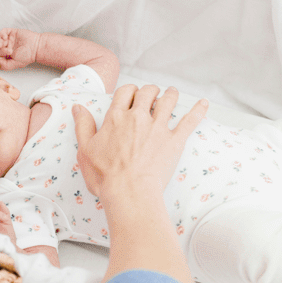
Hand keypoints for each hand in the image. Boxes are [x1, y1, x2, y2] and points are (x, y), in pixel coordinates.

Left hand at [0, 28, 40, 69]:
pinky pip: (3, 32)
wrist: (36, 46)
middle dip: (1, 51)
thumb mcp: (16, 64)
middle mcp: (8, 49)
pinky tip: (4, 37)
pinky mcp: (11, 33)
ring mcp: (9, 41)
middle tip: (9, 51)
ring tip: (5, 43)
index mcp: (8, 58)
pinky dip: (1, 34)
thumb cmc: (28, 55)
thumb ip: (5, 66)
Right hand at [72, 85, 207, 198]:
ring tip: (172, 93)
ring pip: (168, 101)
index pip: (125, 92)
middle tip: (152, 94)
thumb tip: (78, 108)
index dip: (130, 91)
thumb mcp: (85, 150)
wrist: (129, 192)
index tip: (132, 94)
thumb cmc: (105, 176)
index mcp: (116, 118)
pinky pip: (189, 121)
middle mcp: (138, 118)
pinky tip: (204, 104)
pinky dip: (198, 110)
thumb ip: (83, 126)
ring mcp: (158, 128)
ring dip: (171, 94)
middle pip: (148, 92)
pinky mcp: (174, 141)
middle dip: (150, 90)